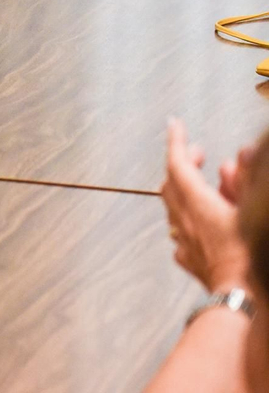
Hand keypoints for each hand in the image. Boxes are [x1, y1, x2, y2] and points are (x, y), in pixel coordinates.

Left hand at [161, 118, 250, 291]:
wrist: (243, 300)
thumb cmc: (250, 253)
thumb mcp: (253, 210)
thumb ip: (246, 179)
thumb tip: (242, 153)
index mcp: (196, 204)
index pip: (177, 163)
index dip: (176, 141)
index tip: (175, 124)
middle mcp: (183, 220)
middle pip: (172, 183)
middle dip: (183, 163)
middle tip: (198, 153)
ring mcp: (184, 242)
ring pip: (175, 208)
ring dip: (187, 190)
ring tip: (207, 185)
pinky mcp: (191, 261)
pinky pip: (183, 234)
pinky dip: (190, 219)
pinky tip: (201, 223)